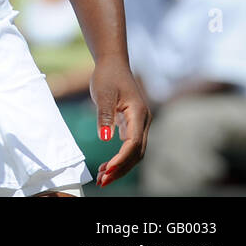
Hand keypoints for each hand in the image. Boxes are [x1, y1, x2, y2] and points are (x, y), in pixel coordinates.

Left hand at [90, 55, 150, 187]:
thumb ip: (104, 116)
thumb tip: (105, 138)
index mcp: (139, 114)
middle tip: (102, 181)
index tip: (108, 170)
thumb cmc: (107, 76)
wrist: (112, 64)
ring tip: (102, 178)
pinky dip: (119, 158)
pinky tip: (107, 166)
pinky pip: (129, 147)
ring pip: (134, 152)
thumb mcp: (103, 94)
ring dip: (120, 167)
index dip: (121, 158)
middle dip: (121, 169)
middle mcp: (143, 122)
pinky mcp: (132, 126)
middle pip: (136, 153)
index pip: (134, 143)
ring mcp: (139, 124)